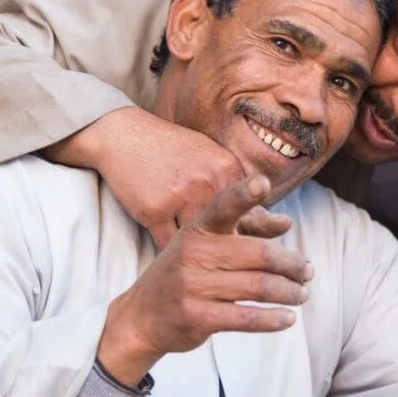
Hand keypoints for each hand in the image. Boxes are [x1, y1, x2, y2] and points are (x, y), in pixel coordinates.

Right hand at [44, 107, 245, 246]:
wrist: (124, 134)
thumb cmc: (170, 149)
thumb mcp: (208, 156)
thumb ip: (235, 187)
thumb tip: (273, 222)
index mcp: (227, 168)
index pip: (249, 213)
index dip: (250, 234)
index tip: (251, 249)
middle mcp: (208, 182)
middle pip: (228, 231)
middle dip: (228, 250)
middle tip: (225, 262)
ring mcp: (180, 196)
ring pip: (200, 242)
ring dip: (199, 254)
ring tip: (198, 262)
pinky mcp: (154, 210)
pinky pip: (169, 244)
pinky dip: (171, 252)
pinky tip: (173, 256)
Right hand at [97, 176, 312, 386]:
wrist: (142, 316)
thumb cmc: (184, 274)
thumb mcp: (200, 245)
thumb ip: (240, 231)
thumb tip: (286, 223)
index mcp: (197, 229)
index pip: (223, 206)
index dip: (244, 194)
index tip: (263, 183)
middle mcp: (194, 253)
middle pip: (260, 254)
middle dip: (292, 265)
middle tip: (307, 271)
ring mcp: (193, 286)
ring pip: (259, 287)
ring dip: (289, 292)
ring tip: (301, 294)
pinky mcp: (197, 317)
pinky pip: (246, 318)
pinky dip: (273, 319)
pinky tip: (288, 318)